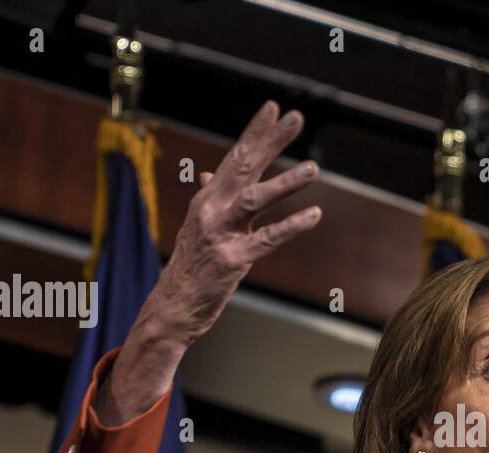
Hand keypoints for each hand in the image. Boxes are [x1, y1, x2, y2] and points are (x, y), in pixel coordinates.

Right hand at [96, 101, 320, 424]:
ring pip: (255, 199)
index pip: (234, 157)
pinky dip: (292, 226)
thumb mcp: (200, 227)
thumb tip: (210, 173)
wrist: (173, 307)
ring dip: (286, 182)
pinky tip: (315, 214)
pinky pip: (267, 239)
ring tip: (314, 167)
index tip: (274, 108)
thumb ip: (212, 198)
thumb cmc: (192, 267)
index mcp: (208, 200)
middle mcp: (212, 210)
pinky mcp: (233, 260)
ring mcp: (221, 234)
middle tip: (296, 116)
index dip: (255, 131)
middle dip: (271, 140)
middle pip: (245, 166)